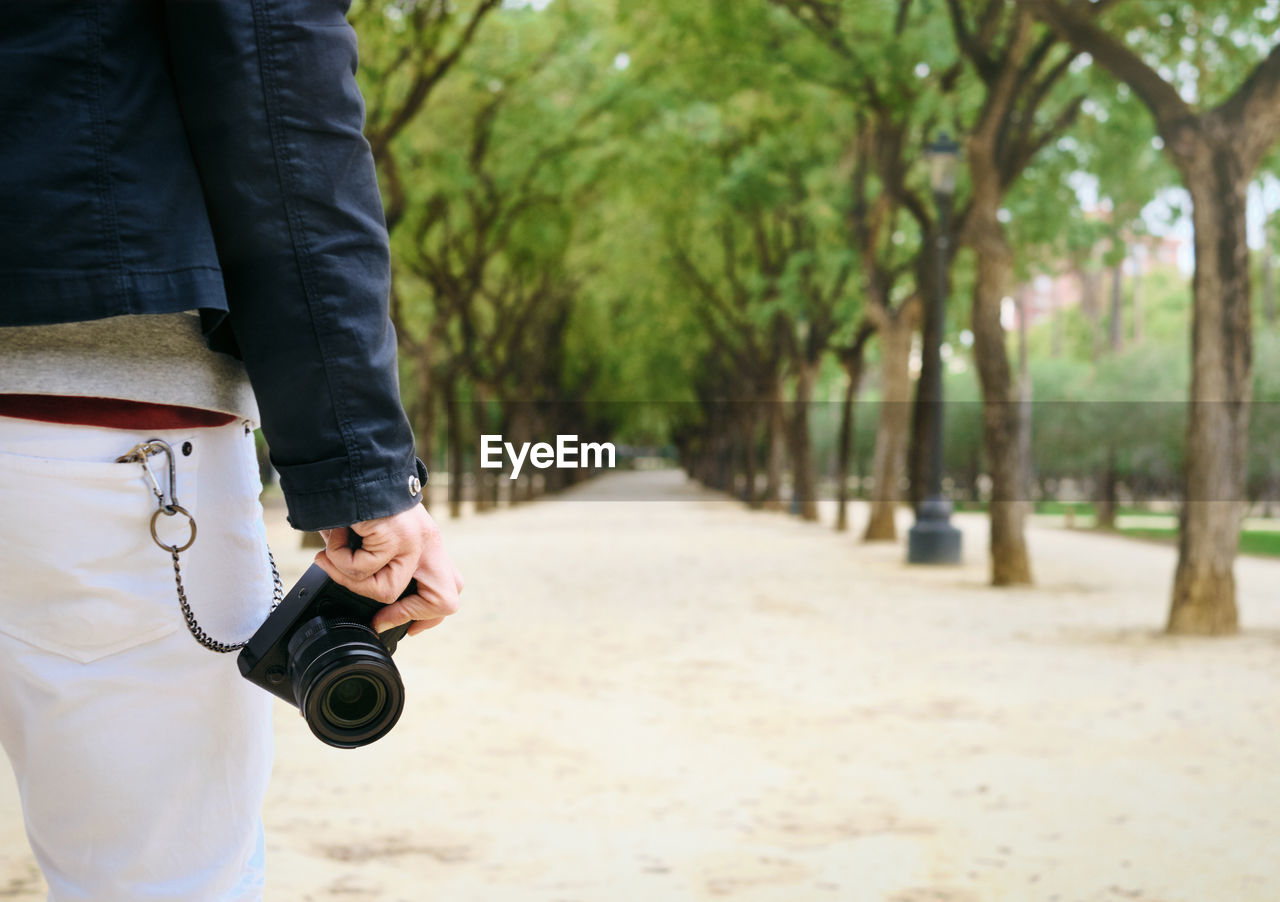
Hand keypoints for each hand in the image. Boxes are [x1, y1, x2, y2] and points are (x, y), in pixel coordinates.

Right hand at [313, 505, 462, 636]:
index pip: (450, 590)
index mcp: (427, 544)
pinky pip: (362, 568)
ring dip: (350, 578)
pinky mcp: (394, 534)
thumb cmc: (353, 498)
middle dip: (409, 614)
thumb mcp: (375, 536)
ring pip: (388, 591)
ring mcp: (414, 539)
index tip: (399, 624)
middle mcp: (428, 543)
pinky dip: (337, 559)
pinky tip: (332, 538)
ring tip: (332, 556)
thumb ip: (379, 563)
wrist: (348, 461)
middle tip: (380, 617)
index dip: (426, 616)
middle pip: (446, 601)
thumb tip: (364, 604)